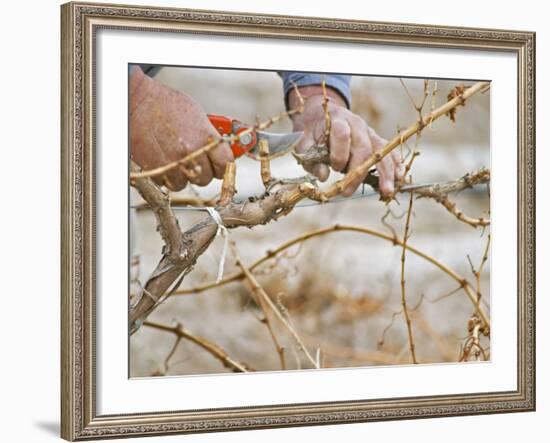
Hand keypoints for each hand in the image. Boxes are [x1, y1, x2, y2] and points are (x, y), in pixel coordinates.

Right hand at [129, 66, 232, 190]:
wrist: (138, 102)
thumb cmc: (168, 105)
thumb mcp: (198, 115)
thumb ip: (211, 137)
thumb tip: (224, 153)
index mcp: (205, 137)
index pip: (225, 165)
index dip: (222, 166)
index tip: (219, 165)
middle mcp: (191, 153)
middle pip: (206, 179)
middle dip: (202, 171)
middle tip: (195, 160)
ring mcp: (173, 163)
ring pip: (185, 184)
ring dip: (182, 175)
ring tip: (176, 159)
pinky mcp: (156, 170)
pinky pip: (166, 183)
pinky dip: (166, 175)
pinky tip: (163, 159)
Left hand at [289, 86, 402, 196]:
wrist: (324, 117)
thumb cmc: (314, 133)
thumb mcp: (304, 143)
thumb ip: (310, 159)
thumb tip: (323, 176)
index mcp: (337, 120)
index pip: (342, 134)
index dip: (339, 153)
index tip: (333, 168)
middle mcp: (357, 125)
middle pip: (364, 148)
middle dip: (358, 172)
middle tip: (348, 193)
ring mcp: (370, 133)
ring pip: (382, 152)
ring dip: (386, 173)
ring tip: (387, 191)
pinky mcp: (377, 141)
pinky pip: (390, 153)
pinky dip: (396, 166)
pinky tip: (399, 179)